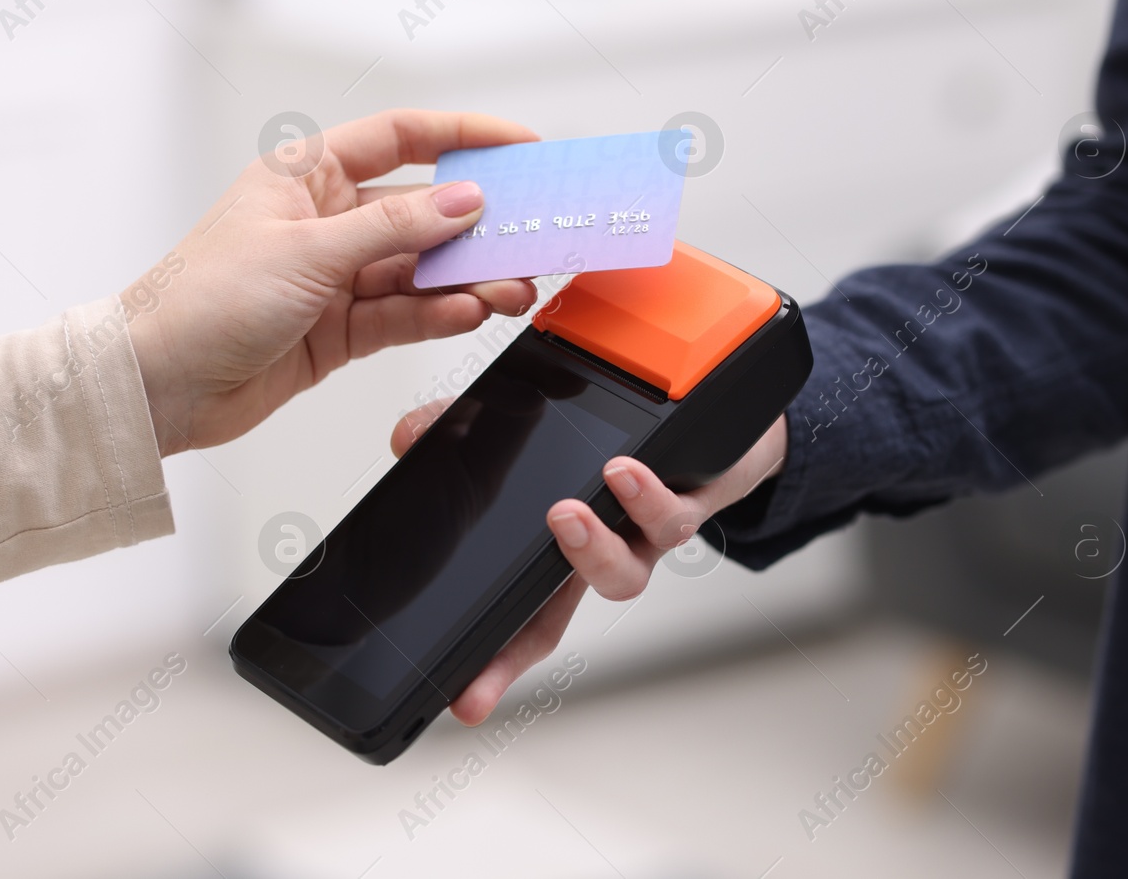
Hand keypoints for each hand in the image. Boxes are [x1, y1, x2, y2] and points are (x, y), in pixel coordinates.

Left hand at [126, 109, 538, 455]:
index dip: (465, 138)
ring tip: (510, 288)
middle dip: (477, 226)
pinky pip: (403, 314)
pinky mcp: (339, 329)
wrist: (158, 386)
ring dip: (466, 279)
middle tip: (529, 235)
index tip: (521, 148)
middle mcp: (325, 220)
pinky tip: (468, 313)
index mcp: (305, 175)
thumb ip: (393, 229)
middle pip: (422, 211)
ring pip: (419, 269)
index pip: (402, 138)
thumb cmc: (200, 301)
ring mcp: (335, 277)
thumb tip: (462, 201)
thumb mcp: (306, 252)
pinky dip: (437, 314)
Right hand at [389, 398, 788, 724]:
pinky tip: (624, 471)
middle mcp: (605, 553)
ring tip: (564, 513)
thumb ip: (461, 431)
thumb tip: (406, 437)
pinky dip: (646, 496)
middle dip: (527, 639)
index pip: (521, 620)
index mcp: (562, 551)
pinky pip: (672, 517)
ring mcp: (646, 536)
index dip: (492, 665)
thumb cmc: (623, 441)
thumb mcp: (529, 434)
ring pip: (625, 572)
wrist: (721, 425)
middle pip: (561, 613)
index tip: (462, 701)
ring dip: (591, 549)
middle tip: (495, 625)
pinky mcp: (692, 501)